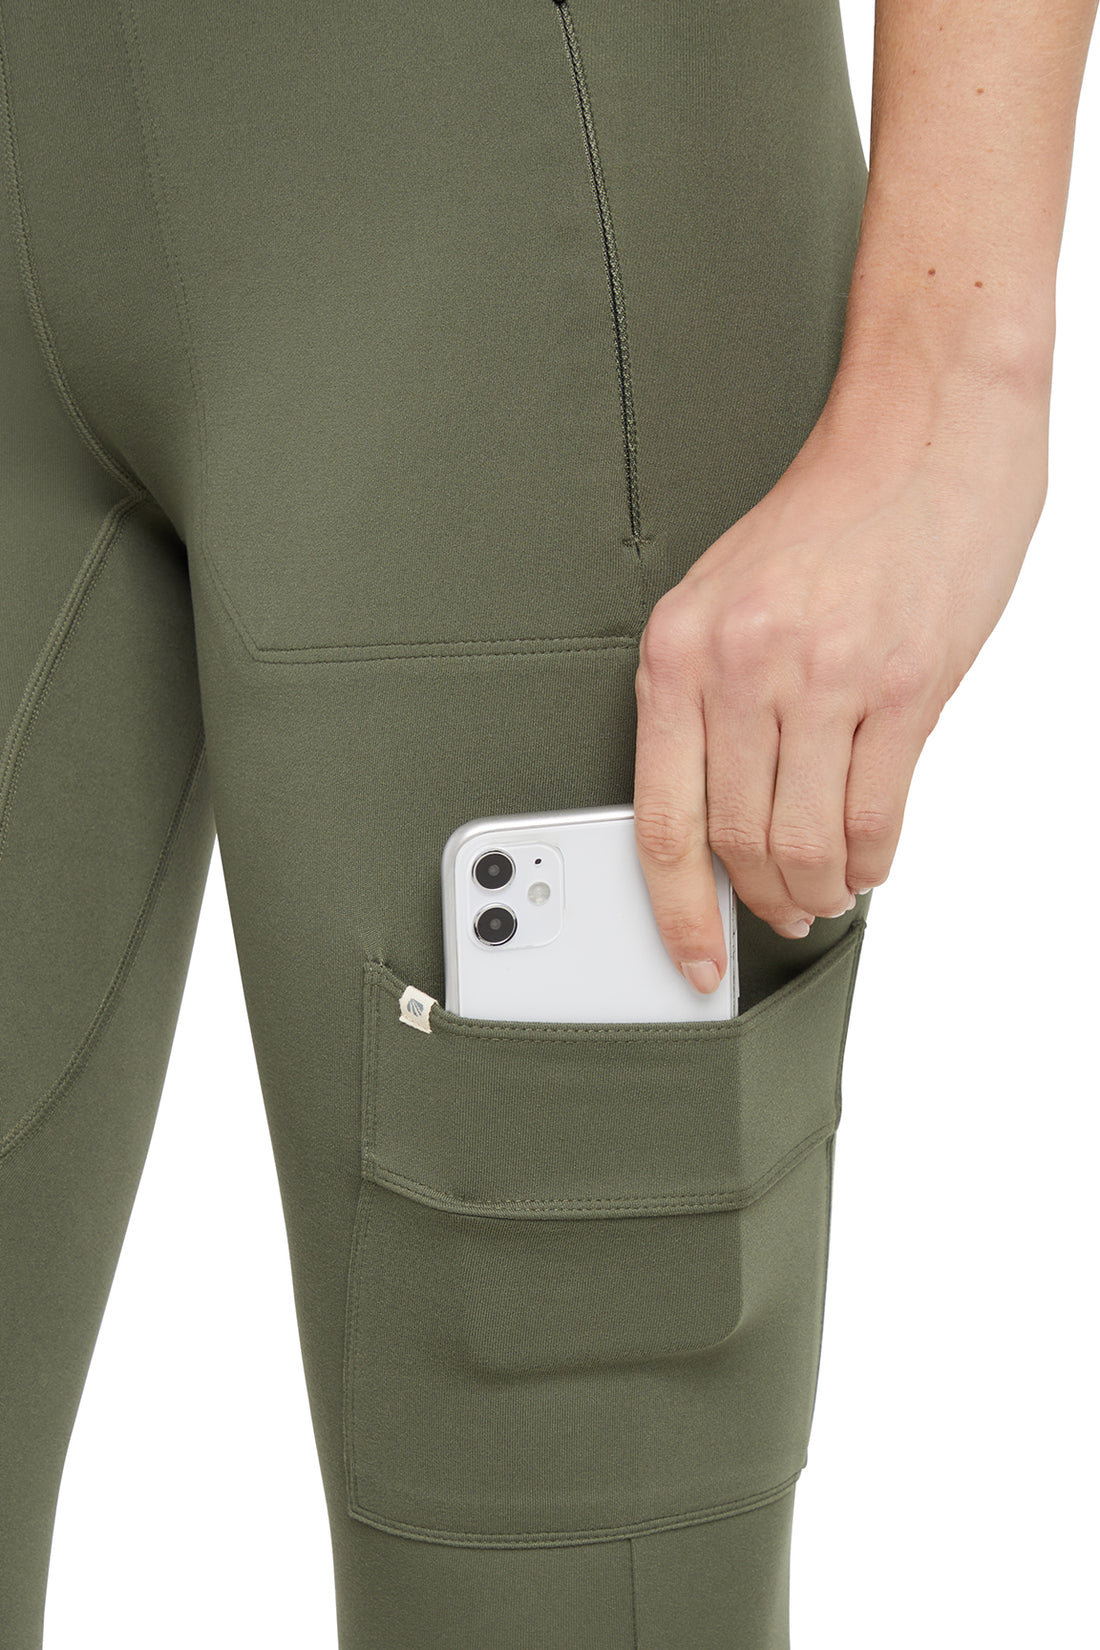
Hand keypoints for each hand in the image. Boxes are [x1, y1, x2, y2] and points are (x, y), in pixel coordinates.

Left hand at [633, 364, 1049, 992]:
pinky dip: (872, 860)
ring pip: (807, 843)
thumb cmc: (829, 513)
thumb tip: (717, 818)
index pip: (662, 819)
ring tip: (826, 894)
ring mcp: (825, 675)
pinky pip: (876, 815)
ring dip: (819, 890)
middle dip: (762, 900)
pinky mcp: (905, 684)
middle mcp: (742, 664)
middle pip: (737, 842)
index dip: (676, 910)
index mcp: (680, 647)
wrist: (924, 429)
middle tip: (780, 915)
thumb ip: (710, 702)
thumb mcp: (727, 596)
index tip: (693, 959)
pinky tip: (870, 861)